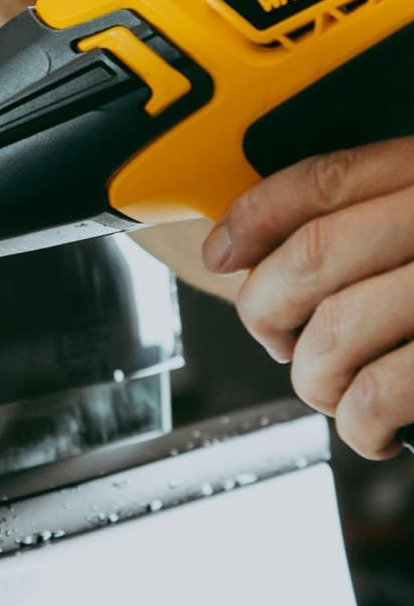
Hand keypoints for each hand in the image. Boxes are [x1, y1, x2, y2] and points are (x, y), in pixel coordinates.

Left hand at [202, 139, 413, 458]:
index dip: (253, 216)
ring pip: (338, 328)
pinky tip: (371, 428)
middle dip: (268, 308)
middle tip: (276, 337)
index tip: (220, 251)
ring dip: (312, 377)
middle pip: (313, 255)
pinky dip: (359, 421)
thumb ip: (380, 217)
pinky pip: (386, 390)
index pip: (323, 178)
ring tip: (329, 391)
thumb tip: (261, 250)